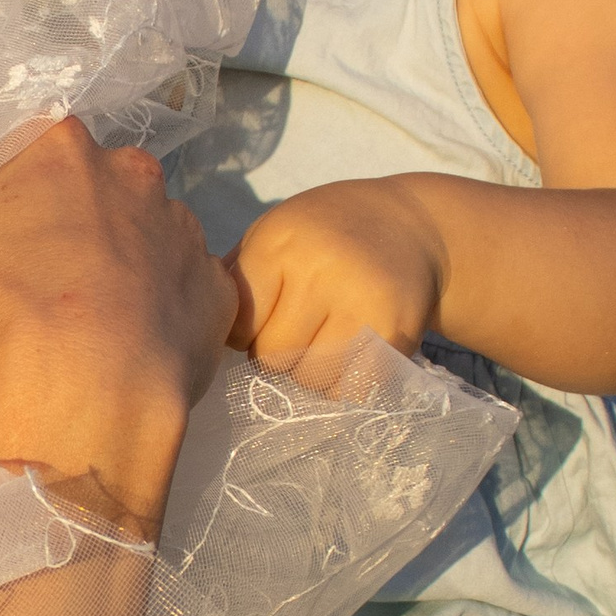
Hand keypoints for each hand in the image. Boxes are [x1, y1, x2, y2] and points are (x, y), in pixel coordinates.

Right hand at [0, 124, 234, 530]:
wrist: (83, 382)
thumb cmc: (1, 314)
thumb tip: (2, 252)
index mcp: (63, 152)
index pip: (47, 158)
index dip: (32, 204)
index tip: (20, 245)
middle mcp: (133, 174)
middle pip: (111, 191)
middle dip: (93, 227)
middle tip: (65, 283)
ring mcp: (185, 228)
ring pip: (157, 239)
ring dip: (136, 269)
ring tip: (107, 327)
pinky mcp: (220, 286)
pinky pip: (192, 294)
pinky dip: (171, 316)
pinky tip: (144, 351)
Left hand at [230, 177, 448, 374]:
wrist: (413, 227)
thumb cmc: (327, 233)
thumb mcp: (275, 232)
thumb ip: (237, 275)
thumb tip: (202, 325)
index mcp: (281, 243)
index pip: (240, 325)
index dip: (245, 331)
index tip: (262, 319)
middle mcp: (321, 271)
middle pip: (272, 357)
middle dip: (276, 354)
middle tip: (297, 331)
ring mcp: (361, 304)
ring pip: (309, 378)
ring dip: (309, 371)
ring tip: (323, 340)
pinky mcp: (395, 334)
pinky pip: (349, 388)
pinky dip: (343, 383)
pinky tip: (349, 354)